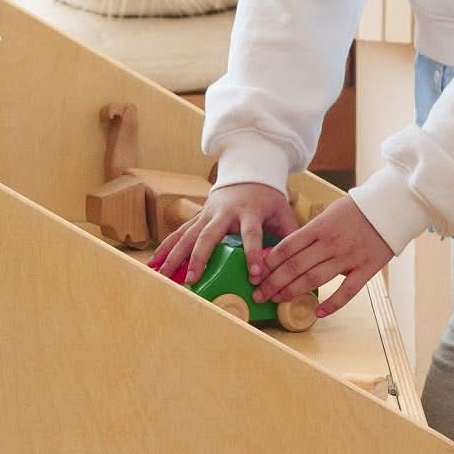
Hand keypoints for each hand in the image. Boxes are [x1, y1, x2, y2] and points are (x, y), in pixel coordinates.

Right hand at [150, 179, 294, 286]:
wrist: (248, 173)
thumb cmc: (268, 199)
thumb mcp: (283, 213)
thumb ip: (290, 236)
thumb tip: (299, 264)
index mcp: (249, 212)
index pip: (251, 234)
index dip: (253, 254)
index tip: (255, 274)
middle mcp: (224, 213)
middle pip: (209, 236)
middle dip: (199, 258)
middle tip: (193, 279)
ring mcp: (207, 214)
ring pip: (187, 235)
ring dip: (174, 256)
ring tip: (164, 276)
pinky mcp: (197, 217)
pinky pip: (179, 234)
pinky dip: (166, 249)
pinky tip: (154, 265)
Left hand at [254, 193, 391, 320]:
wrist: (391, 207)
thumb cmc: (356, 210)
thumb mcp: (328, 213)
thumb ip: (310, 233)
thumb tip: (285, 251)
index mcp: (319, 227)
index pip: (287, 247)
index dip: (269, 263)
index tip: (257, 274)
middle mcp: (331, 243)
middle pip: (295, 266)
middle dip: (273, 282)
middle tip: (259, 294)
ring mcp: (348, 257)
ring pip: (314, 279)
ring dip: (292, 292)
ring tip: (277, 300)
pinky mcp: (366, 268)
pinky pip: (347, 291)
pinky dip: (332, 304)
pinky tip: (317, 313)